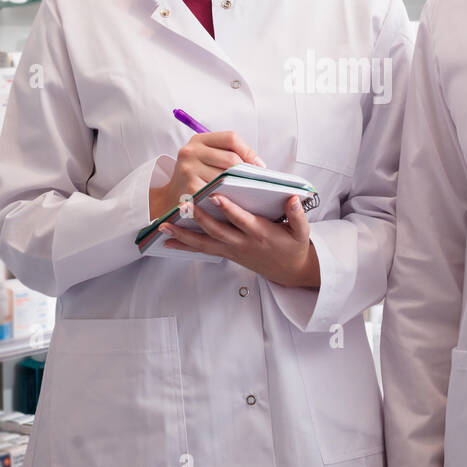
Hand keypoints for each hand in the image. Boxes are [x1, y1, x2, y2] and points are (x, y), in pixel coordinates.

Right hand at [149, 130, 263, 219]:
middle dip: (246, 171)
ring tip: (246, 191)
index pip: (231, 138)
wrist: (171, 199)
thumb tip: (259, 165)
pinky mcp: (190, 188)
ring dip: (239, 185)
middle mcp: (190, 151)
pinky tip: (233, 201)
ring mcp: (188, 169)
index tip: (259, 165)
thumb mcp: (205, 158)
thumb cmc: (196, 177)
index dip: (249, 151)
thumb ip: (226, 154)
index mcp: (198, 140)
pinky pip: (218, 191)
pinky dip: (229, 197)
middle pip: (231, 158)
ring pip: (227, 176)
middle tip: (256, 181)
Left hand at [161, 194, 320, 287]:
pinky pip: (203, 250)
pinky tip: (168, 241)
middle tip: (182, 206)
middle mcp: (242, 243)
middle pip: (216, 231)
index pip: (241, 219)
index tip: (214, 196)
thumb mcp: (302, 232)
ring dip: (183, 235)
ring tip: (164, 227)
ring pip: (204, 243)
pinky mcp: (226, 253)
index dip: (228, 208)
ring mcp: (232, 250)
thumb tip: (293, 198)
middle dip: (198, 218)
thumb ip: (298, 215)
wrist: (289, 271)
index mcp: (261, 233)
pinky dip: (185, 246)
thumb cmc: (294, 246)